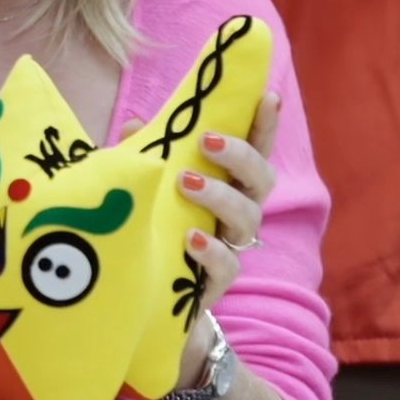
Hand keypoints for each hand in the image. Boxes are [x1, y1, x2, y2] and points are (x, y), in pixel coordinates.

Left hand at [117, 92, 281, 390]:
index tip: (268, 96)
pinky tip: (191, 238)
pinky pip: (226, 266)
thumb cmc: (153, 230)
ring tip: (186, 181)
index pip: (253, 150)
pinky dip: (210, 250)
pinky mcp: (216, 284)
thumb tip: (132, 124)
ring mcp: (231, 249)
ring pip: (246, 219)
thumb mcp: (145, 190)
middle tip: (208, 140)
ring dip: (219, 195)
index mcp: (226, 185)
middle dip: (240, 156)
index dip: (264, 125)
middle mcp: (237, 214)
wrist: (148, 303)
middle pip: (259, 181)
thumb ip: (143, 158)